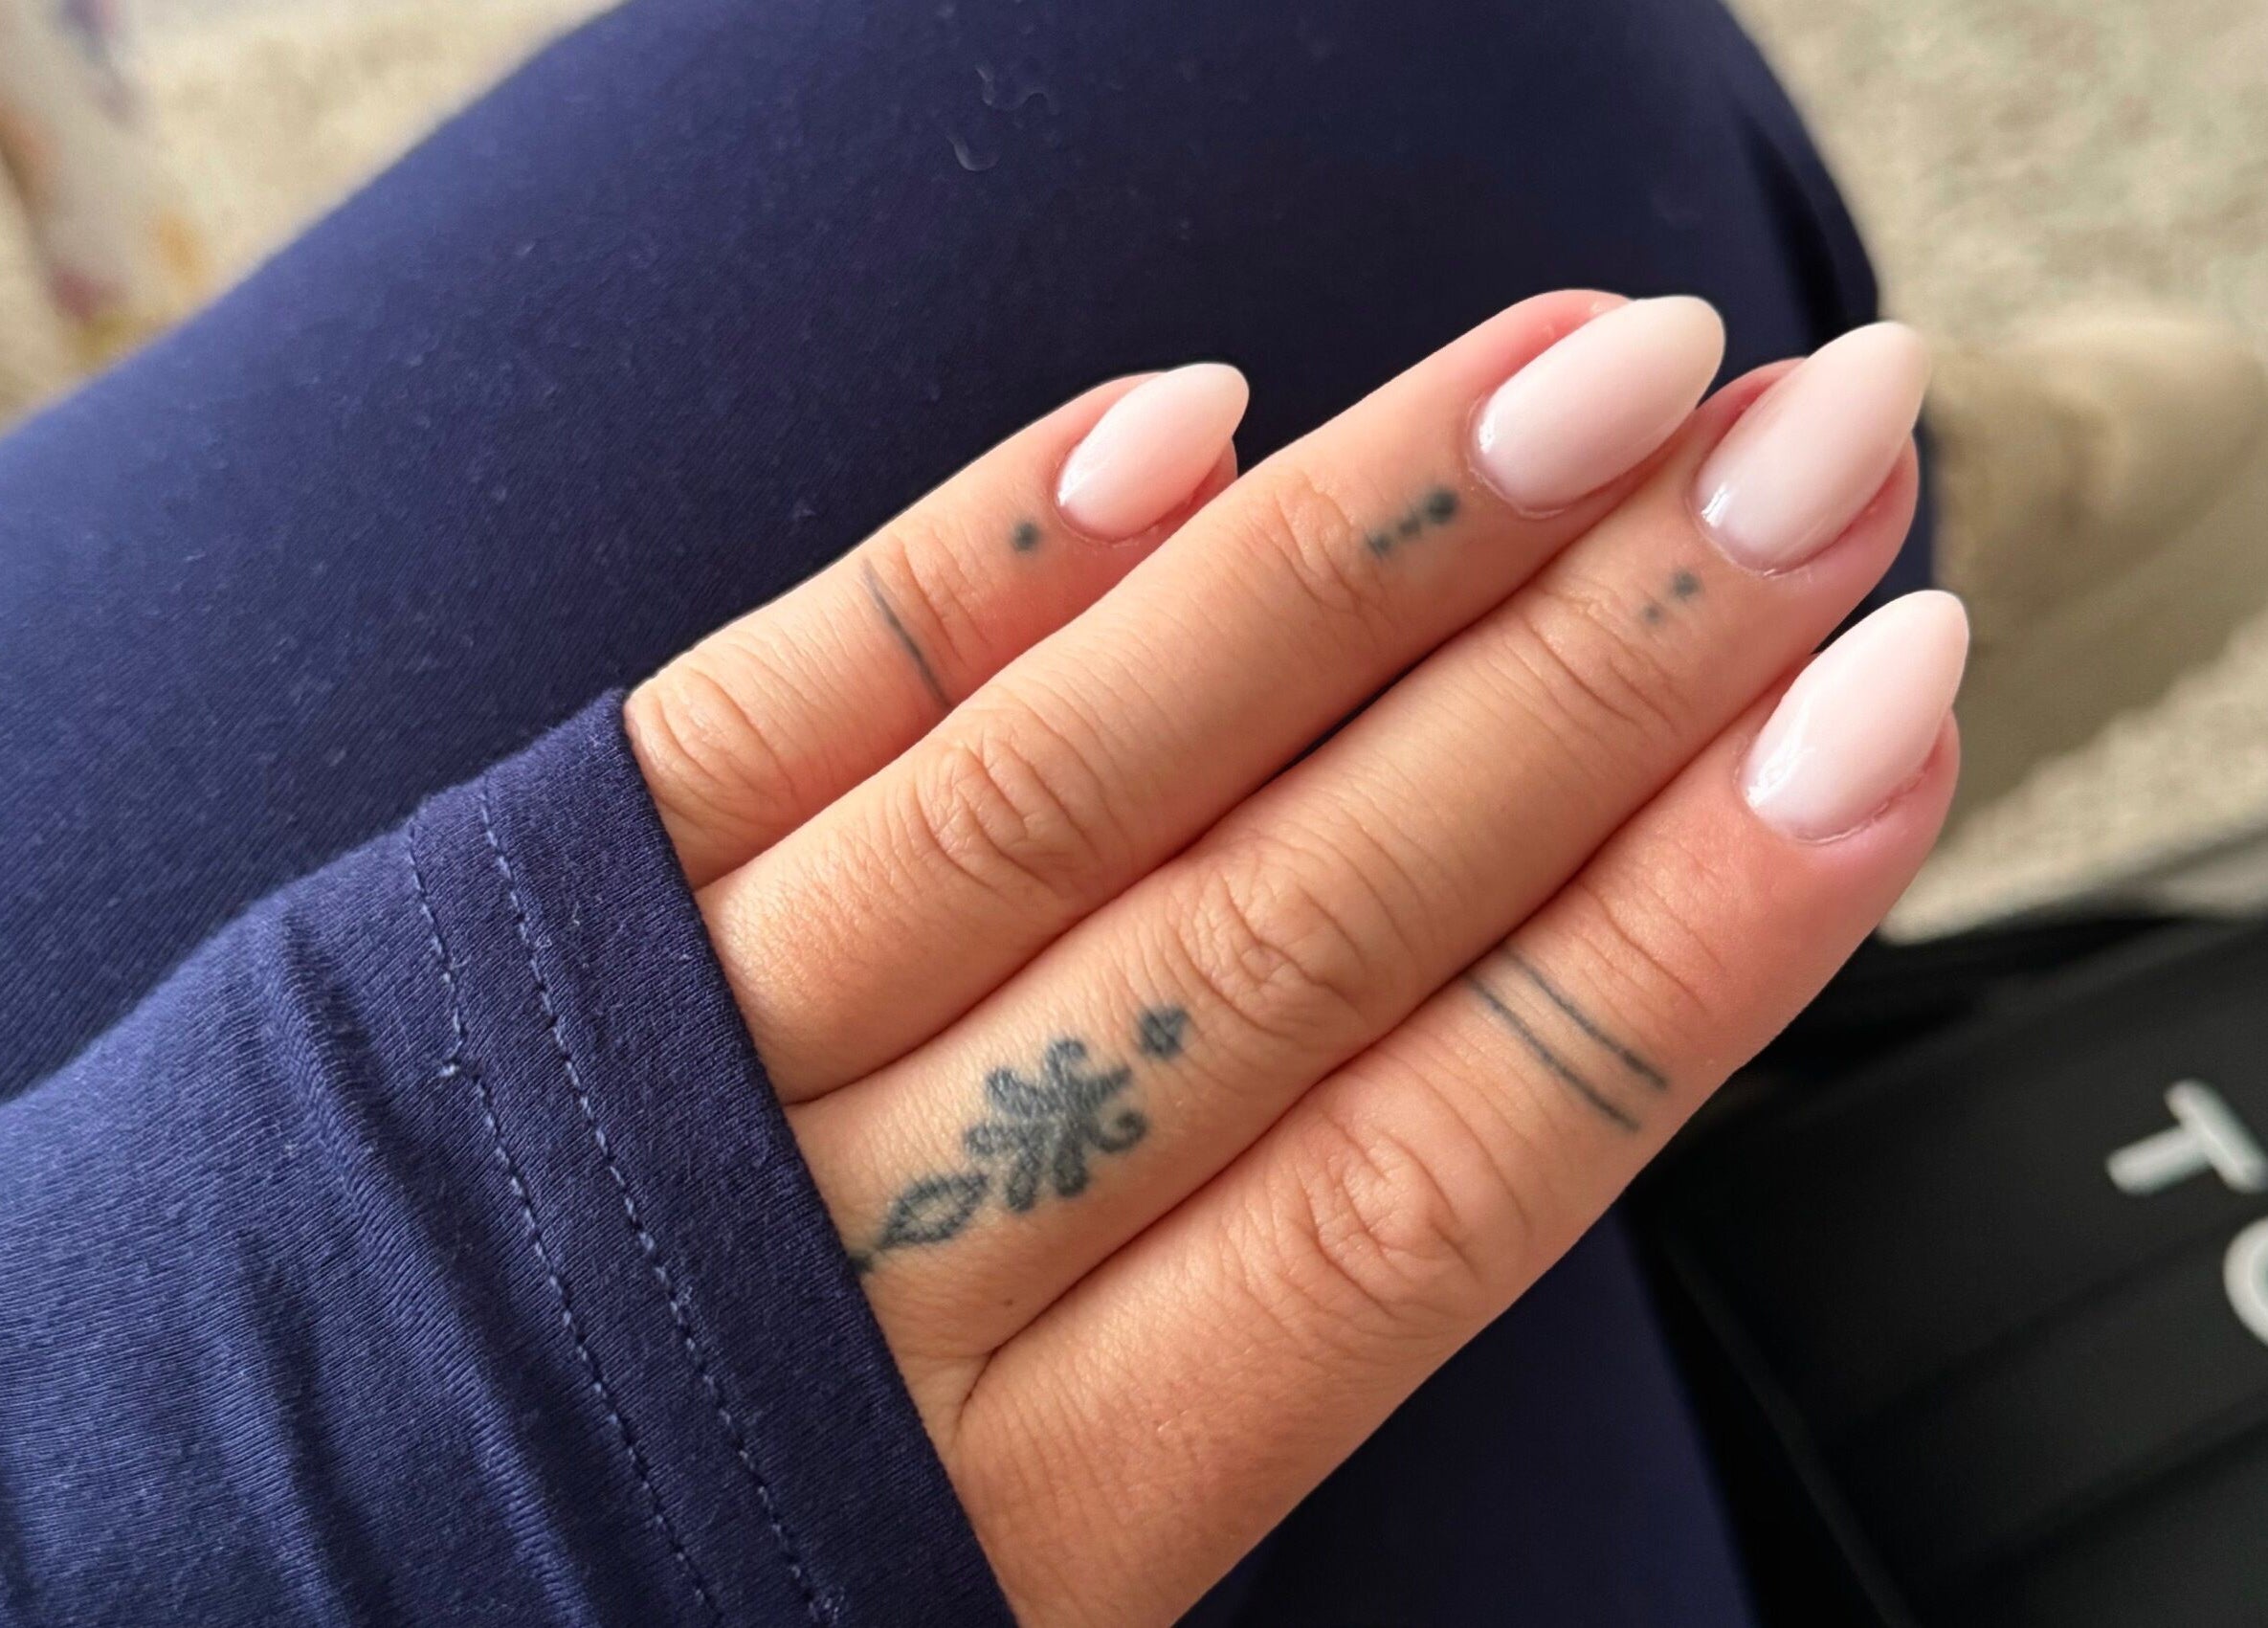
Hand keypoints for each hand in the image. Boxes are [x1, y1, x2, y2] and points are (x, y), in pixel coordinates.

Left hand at [624, 290, 1953, 1624]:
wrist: (280, 1571)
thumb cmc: (707, 1571)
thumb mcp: (1020, 1556)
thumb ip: (1241, 1311)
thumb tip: (1511, 977)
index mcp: (1048, 1500)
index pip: (1436, 1175)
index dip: (1684, 939)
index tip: (1882, 718)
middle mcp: (874, 1280)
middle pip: (1295, 932)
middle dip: (1588, 681)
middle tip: (1813, 452)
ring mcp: (681, 1075)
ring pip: (1074, 787)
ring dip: (1351, 564)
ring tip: (1591, 382)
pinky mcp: (519, 921)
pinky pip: (772, 713)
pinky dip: (980, 563)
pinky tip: (1187, 424)